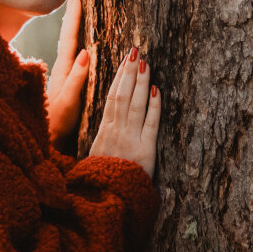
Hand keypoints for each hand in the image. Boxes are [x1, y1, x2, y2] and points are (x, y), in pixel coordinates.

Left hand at [45, 0, 90, 149]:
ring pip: (71, 45)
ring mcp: (65, 76)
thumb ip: (76, 80)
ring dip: (76, 27)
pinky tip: (85, 42)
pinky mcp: (69, 84)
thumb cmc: (58, 125)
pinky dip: (79, 44)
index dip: (73, 16)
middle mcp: (63, 70)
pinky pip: (75, 57)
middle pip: (69, 36)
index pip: (69, 38)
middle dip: (74, 15)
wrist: (49, 142)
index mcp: (63, 71)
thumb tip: (86, 52)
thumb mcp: (68, 104)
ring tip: (81, 10)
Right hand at [89, 46, 159, 178]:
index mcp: (103, 133)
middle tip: (135, 50)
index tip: (124, 61)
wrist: (106, 202)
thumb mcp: (96, 157)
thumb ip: (104, 139)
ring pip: (135, 105)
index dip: (118, 78)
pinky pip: (150, 124)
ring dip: (141, 82)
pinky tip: (156, 90)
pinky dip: (154, 106)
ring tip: (146, 62)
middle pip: (122, 96)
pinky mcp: (145, 151)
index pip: (111, 98)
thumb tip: (109, 122)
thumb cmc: (101, 182)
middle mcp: (115, 132)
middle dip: (129, 72)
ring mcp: (130, 140)